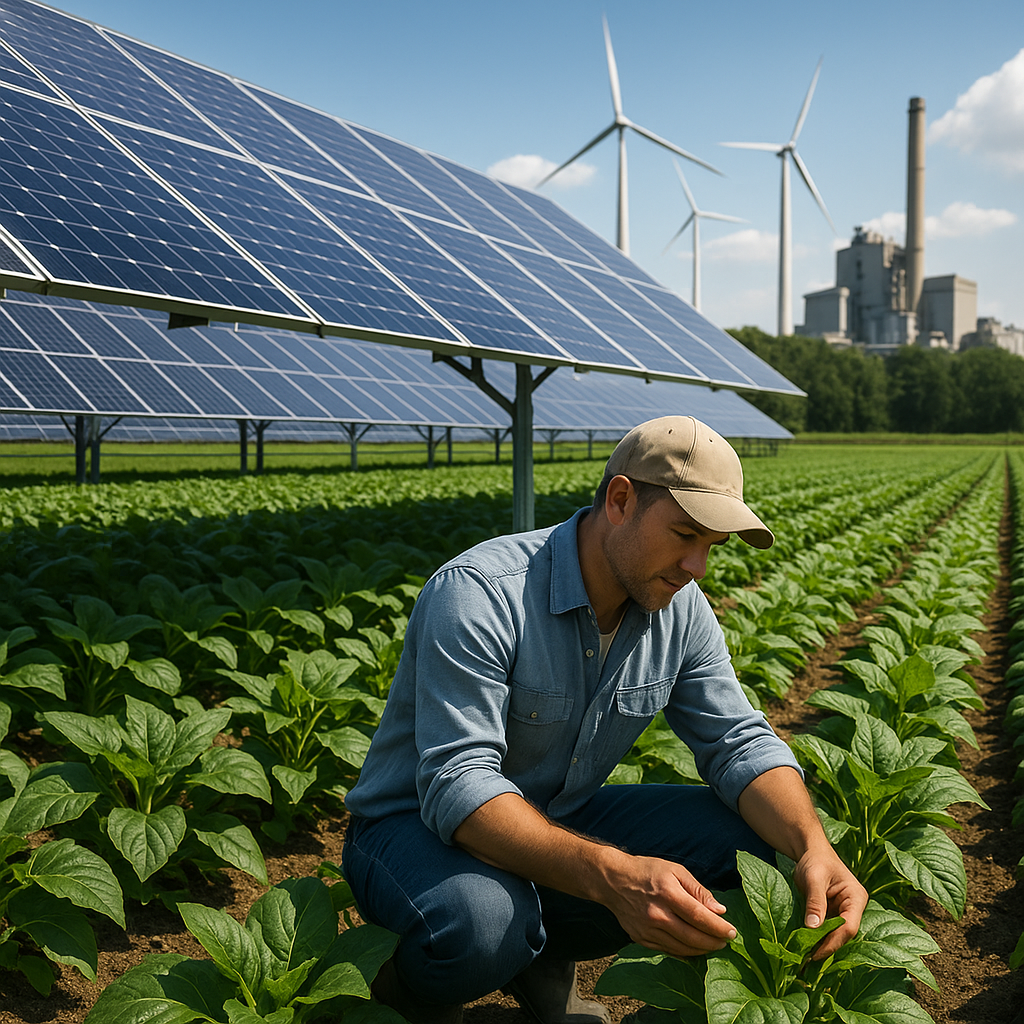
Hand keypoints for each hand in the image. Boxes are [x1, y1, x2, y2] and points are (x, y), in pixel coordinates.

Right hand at [601, 854, 736, 957]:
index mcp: (668, 893)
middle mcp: (657, 914)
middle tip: (726, 942)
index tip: (733, 932)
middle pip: (693, 937)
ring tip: (713, 945)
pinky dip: (685, 952)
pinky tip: (694, 948)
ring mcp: (648, 930)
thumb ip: (698, 890)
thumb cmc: (647, 871)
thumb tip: (719, 910)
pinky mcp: (641, 939)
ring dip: (702, 950)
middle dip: (714, 942)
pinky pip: (669, 951)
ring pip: (682, 949)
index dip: (719, 927)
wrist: (613, 880)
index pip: (700, 917)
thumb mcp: (675, 870)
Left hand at [792, 844, 867, 959]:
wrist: (810, 851)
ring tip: (804, 957)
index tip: (815, 953)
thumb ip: (815, 902)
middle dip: (827, 947)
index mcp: (856, 898)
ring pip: (835, 935)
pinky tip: (806, 947)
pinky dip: (817, 938)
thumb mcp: (813, 878)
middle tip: (807, 960)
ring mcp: (844, 912)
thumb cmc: (815, 860)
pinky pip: (827, 930)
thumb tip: (813, 927)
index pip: (849, 926)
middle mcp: (853, 908)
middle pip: (843, 934)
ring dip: (821, 945)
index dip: (833, 942)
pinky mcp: (833, 914)